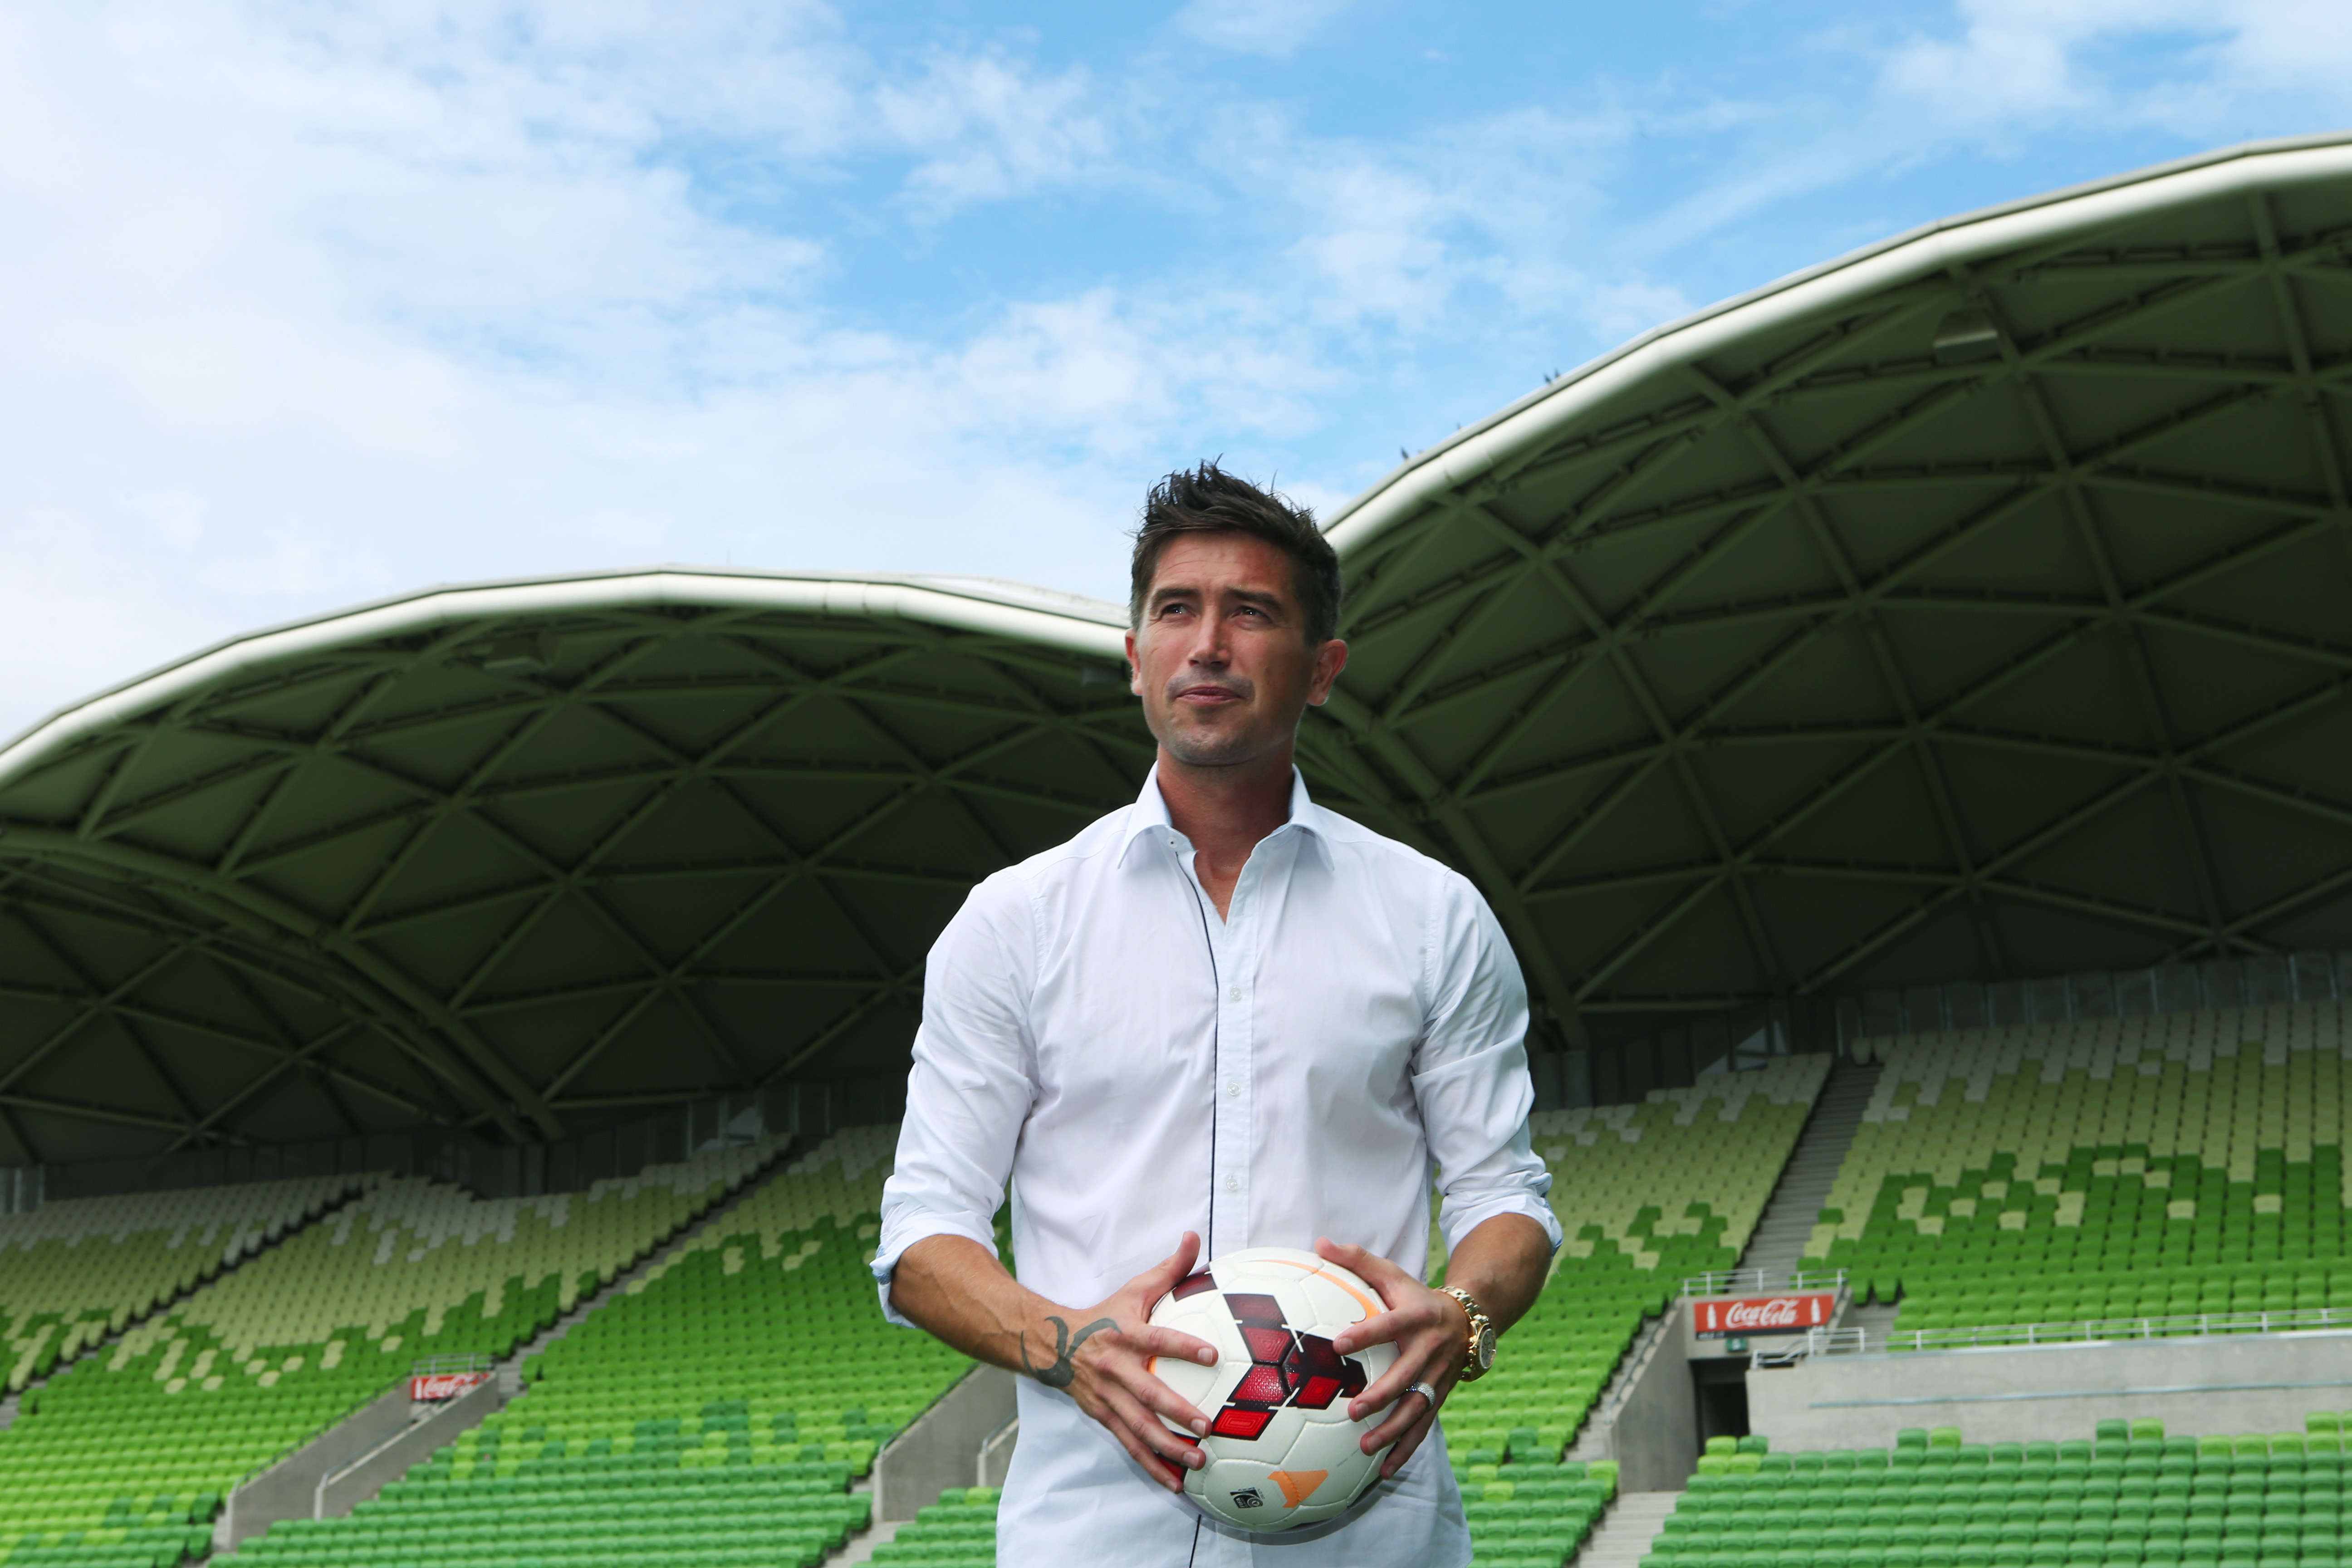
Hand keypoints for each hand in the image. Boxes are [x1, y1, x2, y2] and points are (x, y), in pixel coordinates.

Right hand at [1021, 1231, 1221, 1492]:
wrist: (1053, 1343)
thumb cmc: (1107, 1314)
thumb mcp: (1134, 1289)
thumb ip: (1169, 1269)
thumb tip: (1195, 1235)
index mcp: (1125, 1335)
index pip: (1157, 1339)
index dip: (1183, 1346)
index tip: (1212, 1353)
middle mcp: (1115, 1369)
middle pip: (1148, 1394)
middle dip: (1178, 1412)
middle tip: (1208, 1425)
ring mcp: (1107, 1397)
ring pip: (1139, 1427)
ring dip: (1168, 1447)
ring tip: (1198, 1460)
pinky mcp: (1103, 1417)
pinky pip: (1129, 1445)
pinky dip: (1151, 1466)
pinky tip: (1175, 1484)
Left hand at [1318, 1236, 1466, 1478]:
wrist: (1467, 1318)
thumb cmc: (1416, 1295)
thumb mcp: (1393, 1274)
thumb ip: (1357, 1260)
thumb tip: (1319, 1242)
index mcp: (1417, 1316)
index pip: (1390, 1325)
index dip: (1367, 1334)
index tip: (1338, 1344)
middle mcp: (1431, 1349)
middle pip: (1406, 1376)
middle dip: (1381, 1395)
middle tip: (1352, 1410)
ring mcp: (1438, 1377)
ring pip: (1417, 1408)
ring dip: (1393, 1430)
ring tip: (1365, 1447)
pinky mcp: (1440, 1397)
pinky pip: (1424, 1426)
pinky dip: (1406, 1449)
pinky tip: (1386, 1470)